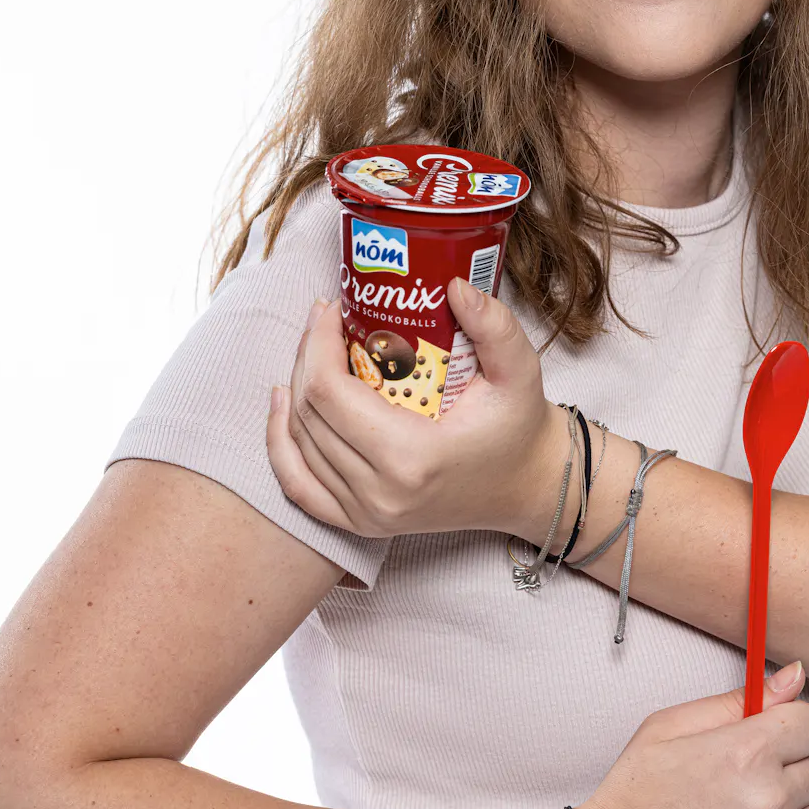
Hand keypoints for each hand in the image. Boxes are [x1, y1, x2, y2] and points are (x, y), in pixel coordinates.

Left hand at [265, 280, 569, 539]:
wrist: (526, 486)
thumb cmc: (519, 427)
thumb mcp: (519, 371)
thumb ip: (494, 325)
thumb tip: (454, 285)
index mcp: (412, 458)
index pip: (330, 392)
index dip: (317, 343)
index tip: (331, 309)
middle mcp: (381, 493)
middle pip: (308, 414)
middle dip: (305, 357)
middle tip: (323, 322)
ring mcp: (367, 514)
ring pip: (298, 443)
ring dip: (294, 390)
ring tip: (312, 352)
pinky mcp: (360, 524)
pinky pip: (298, 485)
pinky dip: (281, 445)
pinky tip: (283, 407)